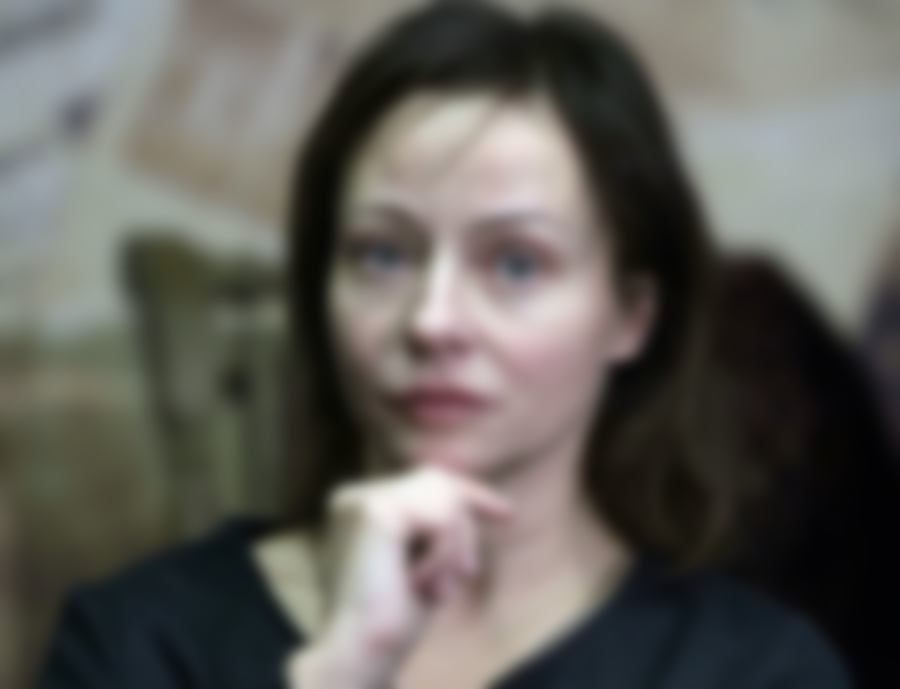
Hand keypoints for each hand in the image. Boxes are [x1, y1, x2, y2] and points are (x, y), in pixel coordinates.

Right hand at [286, 465, 512, 688]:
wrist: (365, 652)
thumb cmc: (394, 618)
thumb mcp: (424, 559)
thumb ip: (435, 524)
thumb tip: (469, 493)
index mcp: (355, 506)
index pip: (423, 482)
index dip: (471, 494)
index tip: (508, 515)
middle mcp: (352, 497)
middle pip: (438, 483)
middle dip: (465, 531)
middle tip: (468, 574)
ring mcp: (360, 499)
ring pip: (444, 499)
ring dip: (453, 550)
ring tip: (436, 590)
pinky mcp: (374, 511)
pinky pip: (440, 519)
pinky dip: (444, 555)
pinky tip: (421, 584)